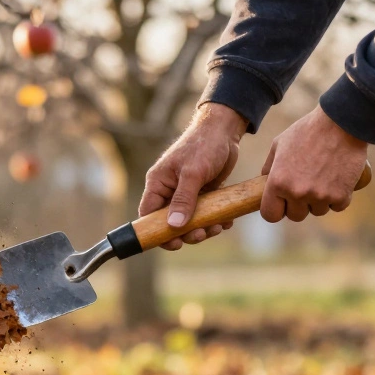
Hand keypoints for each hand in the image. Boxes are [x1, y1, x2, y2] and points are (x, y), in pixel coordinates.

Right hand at [139, 103, 247, 250]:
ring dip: (203, 228)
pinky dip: (214, 220)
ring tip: (218, 226)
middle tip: (203, 233)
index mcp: (158, 183)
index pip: (148, 214)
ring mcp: (185, 193)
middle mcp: (169, 190)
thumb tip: (174, 226)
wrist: (224, 131)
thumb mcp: (193, 172)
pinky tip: (225, 221)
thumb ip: (183, 199)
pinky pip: (204, 214)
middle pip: (170, 223)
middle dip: (187, 233)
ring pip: (189, 221)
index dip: (157, 232)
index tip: (175, 243)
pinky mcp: (202, 193)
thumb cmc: (204, 145)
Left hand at [260, 105, 366, 222]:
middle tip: (306, 186)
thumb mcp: (280, 144)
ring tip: (323, 178)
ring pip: (317, 211)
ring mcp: (320, 196)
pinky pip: (336, 206)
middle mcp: (297, 193)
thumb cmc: (308, 130)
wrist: (341, 122)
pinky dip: (338, 197)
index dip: (276, 209)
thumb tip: (263, 182)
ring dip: (319, 200)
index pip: (270, 214)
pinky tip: (337, 180)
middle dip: (299, 205)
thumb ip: (269, 167)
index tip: (283, 203)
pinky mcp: (341, 196)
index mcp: (278, 182)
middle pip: (295, 216)